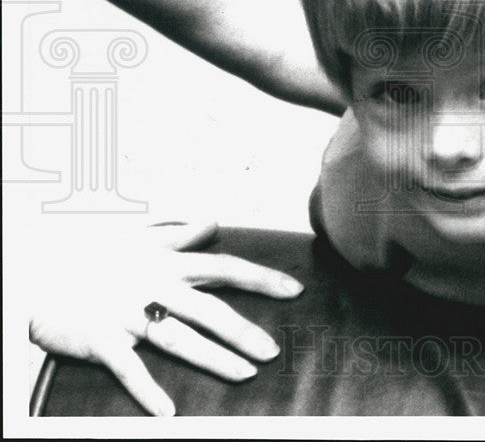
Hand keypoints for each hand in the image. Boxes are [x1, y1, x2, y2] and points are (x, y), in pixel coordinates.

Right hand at [29, 221, 302, 415]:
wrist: (40, 274)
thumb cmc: (95, 258)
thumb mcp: (139, 239)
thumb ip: (179, 233)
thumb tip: (213, 221)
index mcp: (167, 263)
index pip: (225, 268)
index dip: (262, 279)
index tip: (295, 291)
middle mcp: (154, 287)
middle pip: (208, 309)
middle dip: (243, 330)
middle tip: (274, 351)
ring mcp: (128, 314)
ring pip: (177, 338)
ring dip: (213, 358)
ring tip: (245, 375)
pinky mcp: (102, 339)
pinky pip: (128, 368)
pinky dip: (146, 391)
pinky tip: (169, 413)